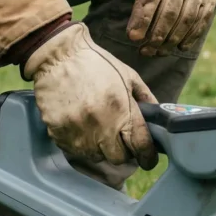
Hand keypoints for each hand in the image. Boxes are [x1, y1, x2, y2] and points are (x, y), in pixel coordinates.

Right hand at [24, 23, 158, 169]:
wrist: (57, 56)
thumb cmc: (95, 63)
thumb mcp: (128, 75)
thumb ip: (145, 98)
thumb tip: (157, 119)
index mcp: (122, 109)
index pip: (141, 147)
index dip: (148, 156)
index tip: (147, 157)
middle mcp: (101, 125)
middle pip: (119, 159)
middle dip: (123, 150)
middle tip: (119, 138)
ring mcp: (78, 132)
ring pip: (96, 157)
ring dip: (100, 148)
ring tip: (97, 129)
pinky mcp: (58, 134)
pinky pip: (75, 151)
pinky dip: (80, 144)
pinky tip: (80, 127)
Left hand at [101, 0, 215, 55]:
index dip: (142, 20)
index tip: (133, 37)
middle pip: (170, 13)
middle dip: (156, 36)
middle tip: (144, 51)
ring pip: (188, 18)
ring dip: (173, 39)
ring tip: (158, 51)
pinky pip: (204, 16)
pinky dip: (193, 33)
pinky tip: (180, 44)